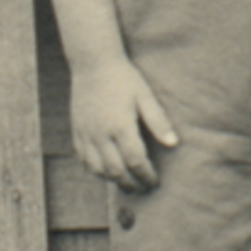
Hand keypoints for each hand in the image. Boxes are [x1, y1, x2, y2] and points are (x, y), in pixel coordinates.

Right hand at [70, 58, 176, 192]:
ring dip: (113, 180)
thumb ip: (158, 121)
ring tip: (127, 183)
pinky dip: (95, 170)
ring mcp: (86, 133)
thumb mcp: (145, 95)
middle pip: (116, 170)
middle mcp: (101, 133)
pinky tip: (106, 171)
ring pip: (97, 169)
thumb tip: (173, 143)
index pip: (135, 161)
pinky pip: (83, 159)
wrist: (93, 62)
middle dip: (132, 183)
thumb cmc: (123, 78)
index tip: (155, 180)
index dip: (146, 175)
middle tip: (143, 188)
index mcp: (120, 125)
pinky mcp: (77, 131)